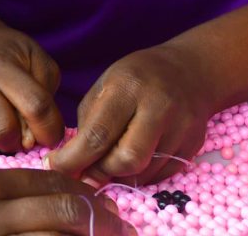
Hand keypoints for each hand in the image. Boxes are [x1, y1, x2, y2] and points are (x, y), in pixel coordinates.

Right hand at [0, 21, 66, 158]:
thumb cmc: (11, 58)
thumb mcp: (37, 62)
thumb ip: (44, 97)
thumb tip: (33, 140)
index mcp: (0, 64)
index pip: (35, 105)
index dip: (51, 130)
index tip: (52, 136)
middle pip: (2, 129)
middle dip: (19, 141)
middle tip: (22, 137)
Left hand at [47, 45, 213, 186]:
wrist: (191, 71)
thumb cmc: (138, 78)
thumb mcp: (106, 86)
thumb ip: (89, 123)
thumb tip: (74, 166)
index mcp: (129, 87)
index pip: (98, 134)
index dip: (73, 158)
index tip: (54, 166)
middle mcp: (159, 107)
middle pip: (126, 159)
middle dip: (101, 171)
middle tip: (88, 168)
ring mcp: (181, 127)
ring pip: (145, 173)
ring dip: (121, 176)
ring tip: (111, 162)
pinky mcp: (193, 145)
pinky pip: (161, 176)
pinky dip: (142, 176)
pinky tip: (134, 162)